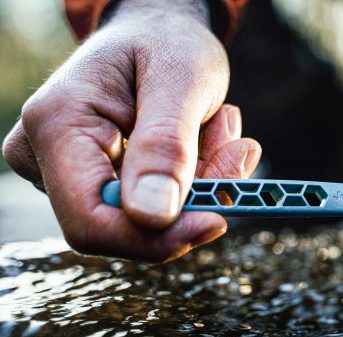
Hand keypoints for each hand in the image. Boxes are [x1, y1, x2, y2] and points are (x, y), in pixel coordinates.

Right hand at [2, 0, 260, 261]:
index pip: (92, 221)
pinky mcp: (100, 183)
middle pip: (130, 224)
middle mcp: (47, 156)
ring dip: (204, 180)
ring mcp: (71, 174)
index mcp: (56, 125)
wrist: (158, 33)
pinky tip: (205, 136)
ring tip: (217, 124)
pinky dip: (197, 181)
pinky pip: (161, 208)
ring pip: (154, 219)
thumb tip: (152, 217)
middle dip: (195, 195)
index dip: (157, 237)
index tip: (219, 218)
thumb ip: (166, 145)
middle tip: (236, 148)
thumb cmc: (165, 42)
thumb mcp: (180, 79)